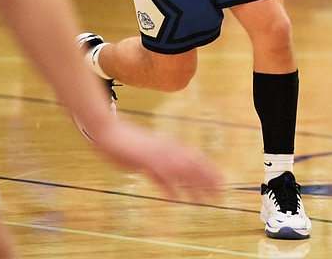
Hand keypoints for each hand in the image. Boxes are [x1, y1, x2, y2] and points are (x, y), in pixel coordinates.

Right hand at [90, 118, 221, 201]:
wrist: (110, 131)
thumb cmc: (128, 143)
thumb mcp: (148, 158)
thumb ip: (160, 171)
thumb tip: (170, 186)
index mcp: (171, 145)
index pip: (198, 157)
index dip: (210, 170)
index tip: (221, 183)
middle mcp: (169, 148)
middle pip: (195, 164)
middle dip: (208, 180)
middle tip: (219, 196)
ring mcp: (158, 153)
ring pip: (182, 170)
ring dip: (194, 186)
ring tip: (203, 201)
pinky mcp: (145, 159)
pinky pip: (161, 174)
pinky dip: (170, 186)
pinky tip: (176, 197)